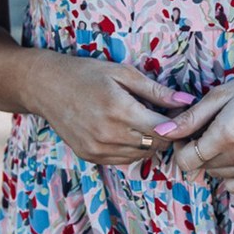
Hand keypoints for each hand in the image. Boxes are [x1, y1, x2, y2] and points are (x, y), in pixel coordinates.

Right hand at [24, 50, 195, 165]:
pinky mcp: (90, 157)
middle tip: (165, 118)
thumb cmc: (86, 74)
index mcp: (119, 110)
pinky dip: (133, 149)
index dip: (177, 124)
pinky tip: (129, 132)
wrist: (46, 87)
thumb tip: (186, 101)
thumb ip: (156, 90)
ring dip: (150, 142)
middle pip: (155, 144)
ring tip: (146, 123)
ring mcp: (97, 149)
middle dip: (166, 133)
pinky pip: (124, 160)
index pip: (163, 129)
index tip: (180, 114)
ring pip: (142, 155)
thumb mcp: (122, 73)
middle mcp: (108, 134)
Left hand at [156, 53, 233, 191]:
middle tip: (209, 131)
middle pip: (201, 168)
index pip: (185, 161)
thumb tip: (161, 132)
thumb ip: (190, 118)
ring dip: (215, 162)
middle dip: (198, 152)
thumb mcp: (220, 95)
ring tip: (227, 138)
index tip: (187, 135)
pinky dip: (231, 174)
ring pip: (218, 176)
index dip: (180, 148)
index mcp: (226, 134)